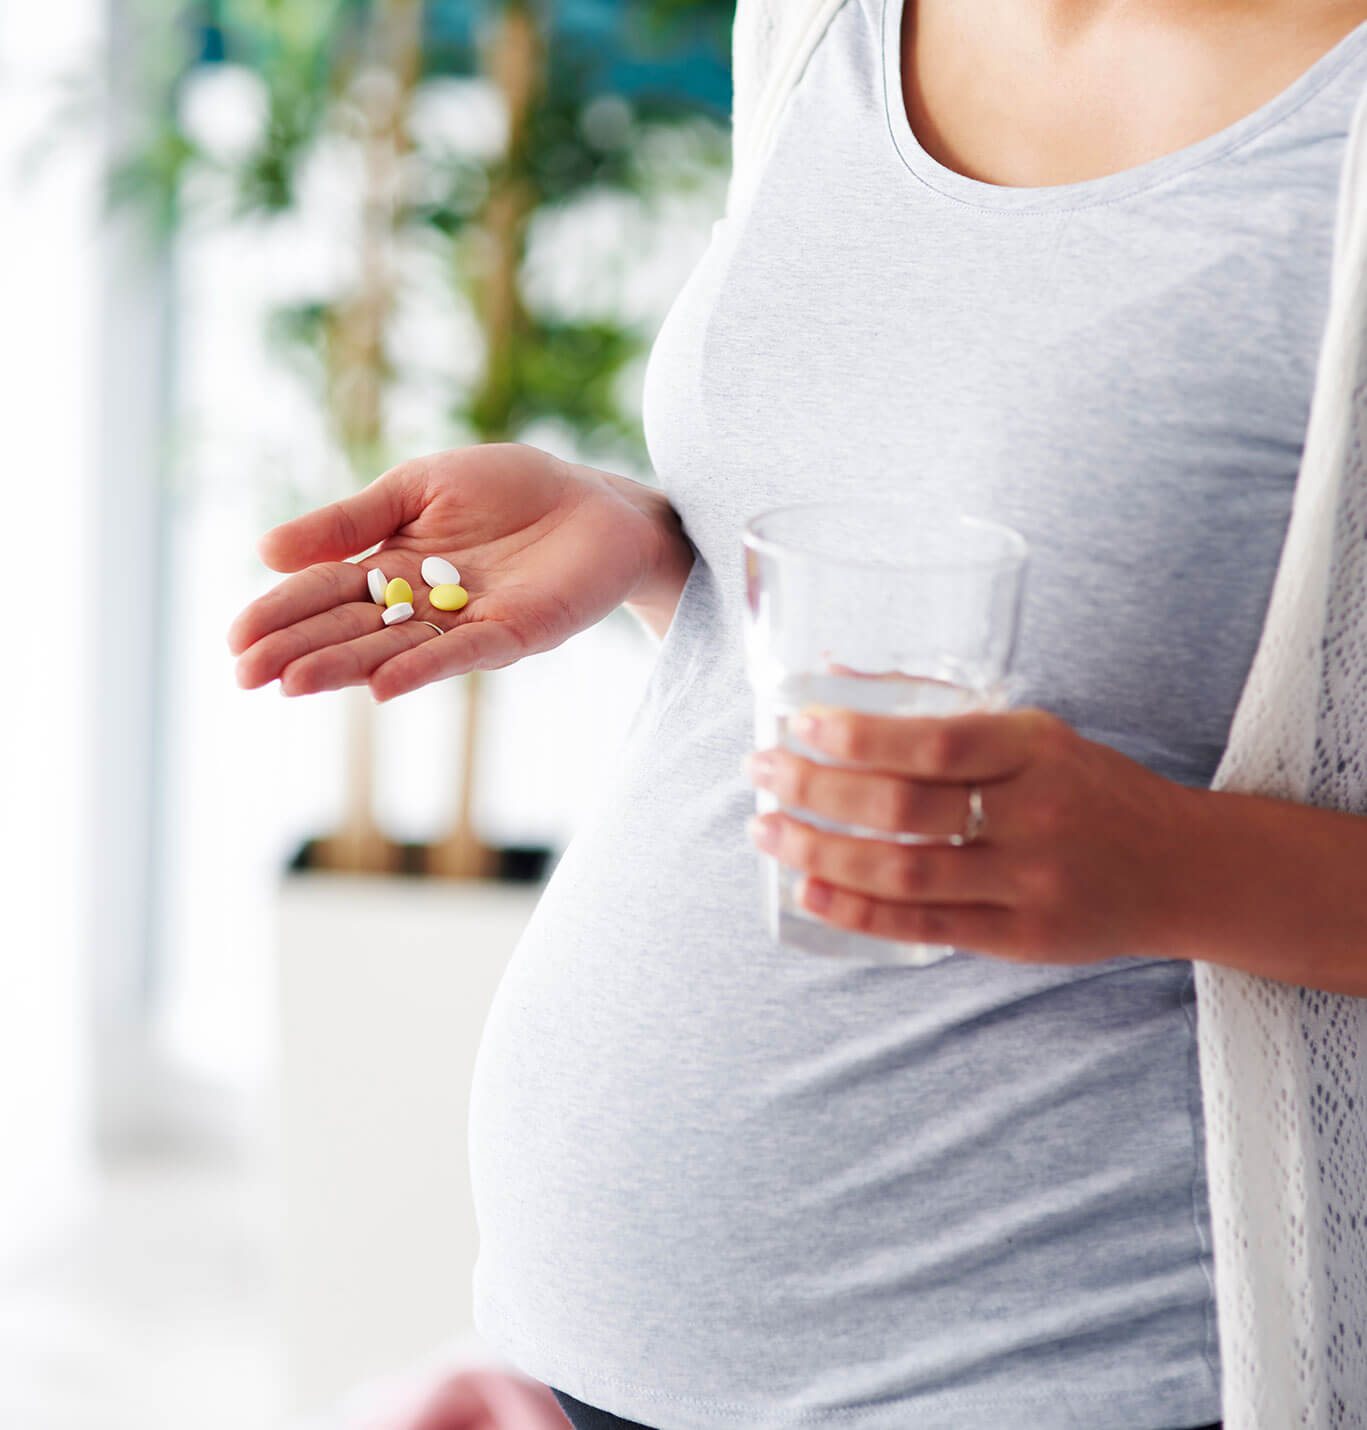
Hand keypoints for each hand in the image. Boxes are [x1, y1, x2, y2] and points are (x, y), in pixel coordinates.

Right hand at [227, 442, 675, 700]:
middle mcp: (421, 603)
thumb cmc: (509, 488)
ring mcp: (465, 622)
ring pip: (395, 649)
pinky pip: (462, 653)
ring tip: (291, 684)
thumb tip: (265, 551)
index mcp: (392, 563)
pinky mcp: (515, 632)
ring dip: (344, 667)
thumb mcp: (417, 487)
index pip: (325, 591)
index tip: (235, 639)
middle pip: (350, 629)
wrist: (596, 501)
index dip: (282, 612)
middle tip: (245, 676)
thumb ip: (351, 520)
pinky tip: (381, 686)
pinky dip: (422, 668)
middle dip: (298, 650)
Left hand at [742, 704, 1202, 964]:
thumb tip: (836, 673)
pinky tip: (808, 894)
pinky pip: (923, 929)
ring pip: (903, 874)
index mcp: (1036, 750)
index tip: (795, 724)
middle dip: (816, 791)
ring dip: (820, 853)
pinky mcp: (1020, 939)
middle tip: (758, 774)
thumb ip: (942, 709)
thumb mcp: (1034, 733)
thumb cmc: (1090, 787)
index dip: (856, 737)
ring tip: (765, 832)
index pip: (934, 744)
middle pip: (904, 811)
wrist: (1183, 868)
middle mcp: (1034, 817)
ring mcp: (1029, 883)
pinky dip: (857, 913)